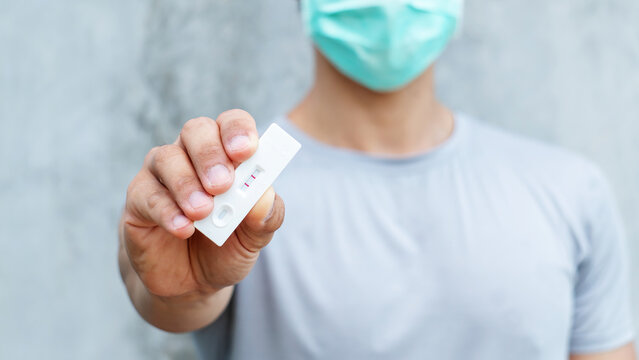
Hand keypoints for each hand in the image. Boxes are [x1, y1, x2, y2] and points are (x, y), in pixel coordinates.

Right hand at [120, 110, 284, 299]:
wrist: (192, 282)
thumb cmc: (227, 246)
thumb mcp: (255, 237)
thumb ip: (266, 217)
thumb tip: (265, 197)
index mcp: (227, 153)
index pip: (232, 123)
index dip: (238, 130)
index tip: (246, 150)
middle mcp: (191, 155)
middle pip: (196, 131)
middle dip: (210, 154)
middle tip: (222, 184)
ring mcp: (161, 175)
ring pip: (166, 158)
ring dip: (187, 184)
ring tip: (203, 212)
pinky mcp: (138, 201)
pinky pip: (147, 195)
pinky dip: (166, 211)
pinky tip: (183, 228)